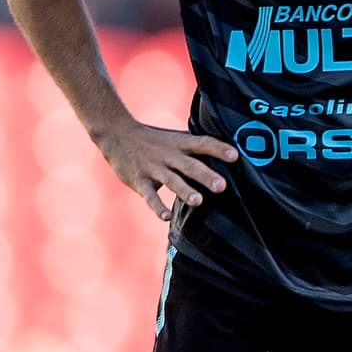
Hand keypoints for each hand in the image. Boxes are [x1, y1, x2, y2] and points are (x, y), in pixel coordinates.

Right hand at [98, 119, 237, 222]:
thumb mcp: (175, 138)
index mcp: (180, 143)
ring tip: (198, 201)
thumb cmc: (154, 140)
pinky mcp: (139, 180)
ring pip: (171, 180)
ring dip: (184, 191)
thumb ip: (197, 147)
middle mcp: (169, 155)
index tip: (236, 156)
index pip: (202, 143)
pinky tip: (166, 217)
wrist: (116, 134)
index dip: (219, 149)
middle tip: (222, 186)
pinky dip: (157, 206)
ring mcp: (153, 168)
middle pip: (190, 165)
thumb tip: (230, 153)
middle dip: (206, 176)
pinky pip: (149, 195)